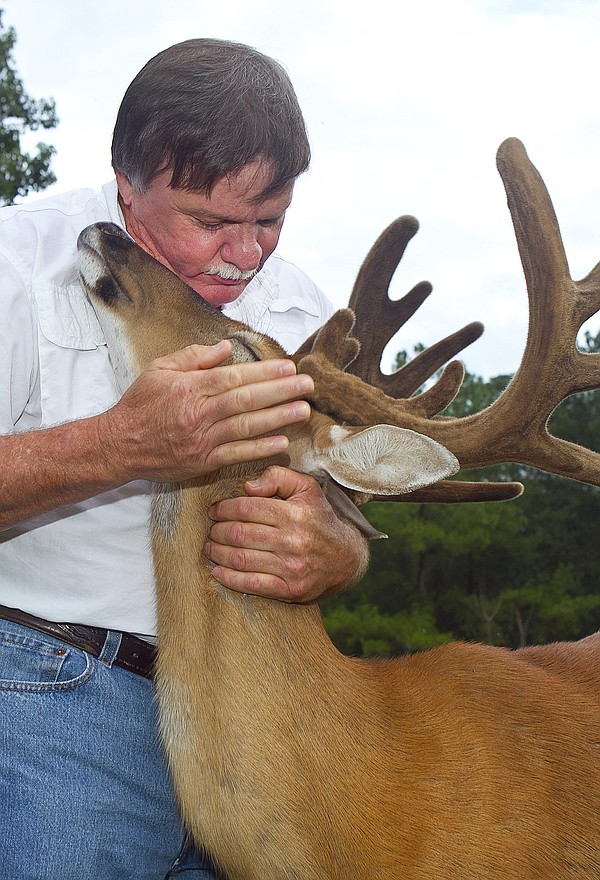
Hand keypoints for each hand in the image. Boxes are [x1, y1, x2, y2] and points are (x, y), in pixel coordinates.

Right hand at [98, 341, 313, 482]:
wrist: (119, 445)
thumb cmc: (140, 404)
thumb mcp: (160, 369)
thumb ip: (194, 356)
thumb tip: (226, 347)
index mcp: (190, 388)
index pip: (235, 377)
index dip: (265, 373)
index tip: (289, 368)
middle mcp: (198, 413)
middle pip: (246, 400)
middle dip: (281, 392)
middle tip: (308, 385)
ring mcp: (202, 440)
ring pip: (246, 427)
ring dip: (278, 418)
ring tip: (303, 410)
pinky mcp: (203, 462)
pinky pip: (236, 454)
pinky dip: (260, 449)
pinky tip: (282, 442)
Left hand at [204, 465, 368, 601]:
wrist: (345, 558)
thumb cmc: (318, 518)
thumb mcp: (306, 487)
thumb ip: (277, 477)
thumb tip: (247, 487)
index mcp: (295, 513)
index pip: (246, 508)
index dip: (223, 509)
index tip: (214, 511)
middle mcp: (293, 541)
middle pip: (239, 534)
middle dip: (217, 531)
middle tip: (211, 530)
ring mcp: (291, 568)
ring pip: (241, 559)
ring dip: (218, 553)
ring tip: (210, 547)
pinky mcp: (290, 590)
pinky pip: (251, 585)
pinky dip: (229, 578)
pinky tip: (217, 571)